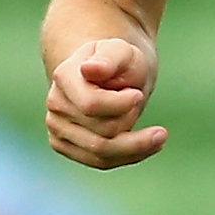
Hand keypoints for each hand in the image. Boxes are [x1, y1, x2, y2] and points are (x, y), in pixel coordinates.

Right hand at [45, 34, 167, 168]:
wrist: (111, 77)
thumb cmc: (120, 62)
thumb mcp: (123, 52)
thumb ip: (110, 58)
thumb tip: (90, 70)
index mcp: (64, 76)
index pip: (92, 105)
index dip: (122, 104)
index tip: (138, 94)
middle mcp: (56, 104)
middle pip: (101, 132)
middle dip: (130, 120)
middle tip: (139, 102)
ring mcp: (57, 127)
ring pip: (101, 154)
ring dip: (136, 145)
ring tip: (158, 134)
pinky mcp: (66, 146)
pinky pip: (101, 162)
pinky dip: (130, 156)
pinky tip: (149, 145)